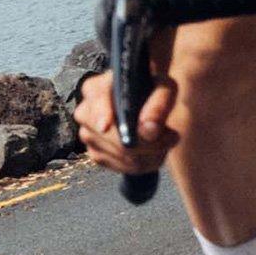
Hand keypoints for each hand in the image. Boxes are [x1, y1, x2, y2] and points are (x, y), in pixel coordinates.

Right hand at [75, 63, 182, 178]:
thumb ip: (159, 104)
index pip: (95, 102)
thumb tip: (148, 130)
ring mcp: (88, 135)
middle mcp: (85, 112)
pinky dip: (143, 163)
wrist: (144, 99)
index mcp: (96, 88)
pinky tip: (152, 150)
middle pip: (109, 136)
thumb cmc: (152, 89)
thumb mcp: (164, 87)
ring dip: (149, 154)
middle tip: (171, 136)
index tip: (106, 126)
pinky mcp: (96, 155)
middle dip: (146, 142)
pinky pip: (122, 167)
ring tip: (163, 140)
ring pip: (120, 155)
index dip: (100, 114)